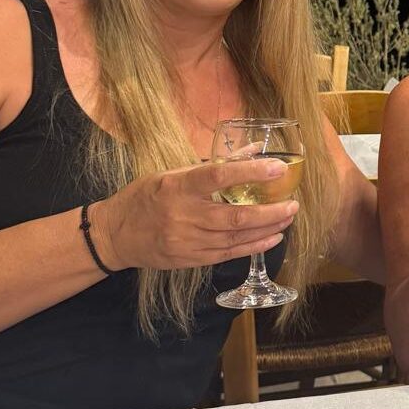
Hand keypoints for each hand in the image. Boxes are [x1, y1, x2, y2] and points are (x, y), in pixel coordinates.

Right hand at [90, 158, 298, 269]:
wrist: (115, 234)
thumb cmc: (145, 197)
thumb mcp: (171, 173)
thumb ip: (213, 165)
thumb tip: (253, 149)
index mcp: (177, 186)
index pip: (218, 176)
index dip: (251, 172)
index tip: (277, 167)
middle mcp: (183, 215)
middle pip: (235, 215)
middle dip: (270, 211)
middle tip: (293, 203)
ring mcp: (188, 240)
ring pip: (236, 237)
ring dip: (268, 228)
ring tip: (288, 217)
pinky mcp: (192, 259)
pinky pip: (230, 254)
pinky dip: (254, 246)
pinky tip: (273, 237)